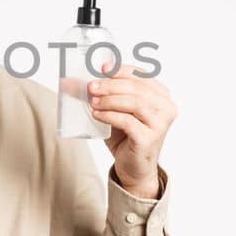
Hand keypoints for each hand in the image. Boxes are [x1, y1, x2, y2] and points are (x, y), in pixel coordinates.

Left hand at [88, 63, 177, 198]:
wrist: (134, 168)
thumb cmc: (126, 136)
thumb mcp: (115, 111)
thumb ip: (100, 95)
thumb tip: (69, 82)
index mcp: (161, 96)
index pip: (142, 75)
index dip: (121, 70)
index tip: (102, 68)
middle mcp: (166, 108)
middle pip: (137, 88)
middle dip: (111, 85)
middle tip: (91, 87)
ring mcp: (160, 124)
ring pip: (134, 102)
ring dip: (110, 99)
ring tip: (92, 101)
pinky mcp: (149, 139)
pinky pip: (128, 121)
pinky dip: (110, 115)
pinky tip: (96, 114)